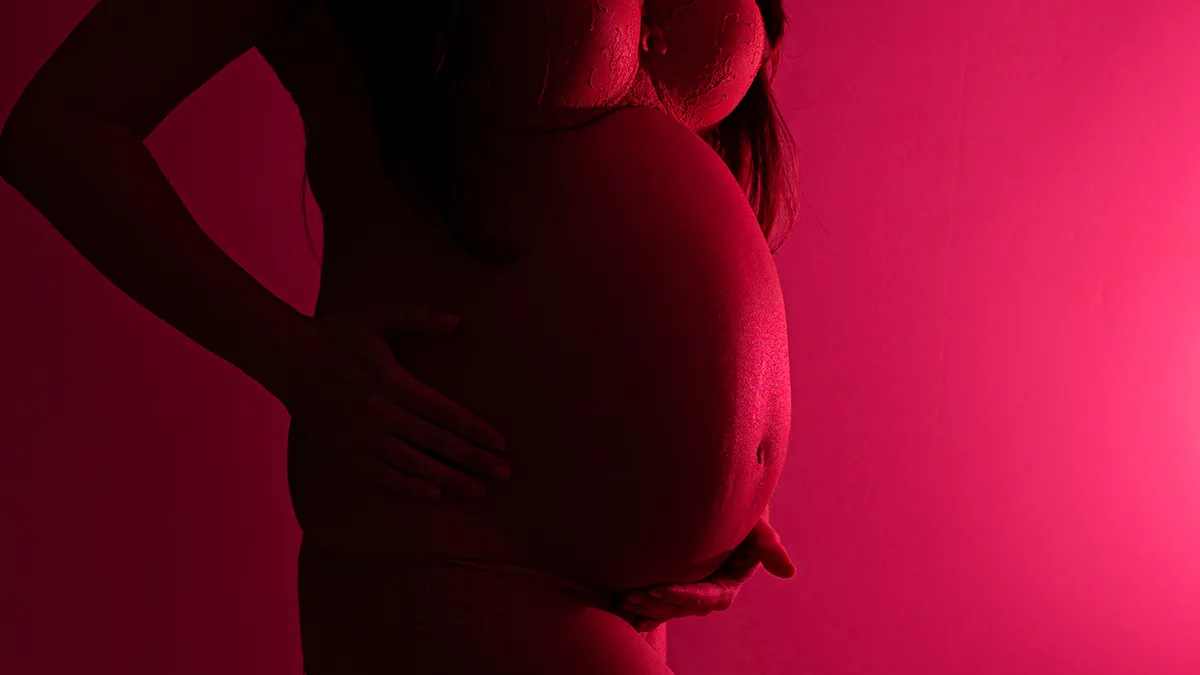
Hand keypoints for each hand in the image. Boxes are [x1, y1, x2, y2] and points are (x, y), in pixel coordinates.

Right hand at [274, 303, 510, 500]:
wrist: (285, 357)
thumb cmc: (335, 333)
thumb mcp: (376, 316)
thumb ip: (417, 315)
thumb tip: (456, 321)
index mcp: (392, 382)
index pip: (444, 413)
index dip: (475, 430)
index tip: (501, 445)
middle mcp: (380, 414)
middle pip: (436, 443)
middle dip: (473, 460)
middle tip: (503, 475)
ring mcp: (362, 435)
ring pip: (413, 464)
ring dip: (449, 479)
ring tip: (477, 491)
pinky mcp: (345, 449)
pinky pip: (381, 473)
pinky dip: (408, 486)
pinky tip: (432, 493)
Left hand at [619, 515, 795, 631]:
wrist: (719, 490)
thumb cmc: (739, 500)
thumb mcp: (754, 518)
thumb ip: (766, 541)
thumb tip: (789, 573)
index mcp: (731, 580)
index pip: (710, 597)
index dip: (685, 596)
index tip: (658, 589)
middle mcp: (711, 588)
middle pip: (684, 607)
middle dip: (658, 604)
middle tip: (629, 597)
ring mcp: (691, 585)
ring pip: (668, 605)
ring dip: (646, 606)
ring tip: (621, 600)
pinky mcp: (673, 579)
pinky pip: (658, 597)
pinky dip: (642, 605)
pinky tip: (620, 606)